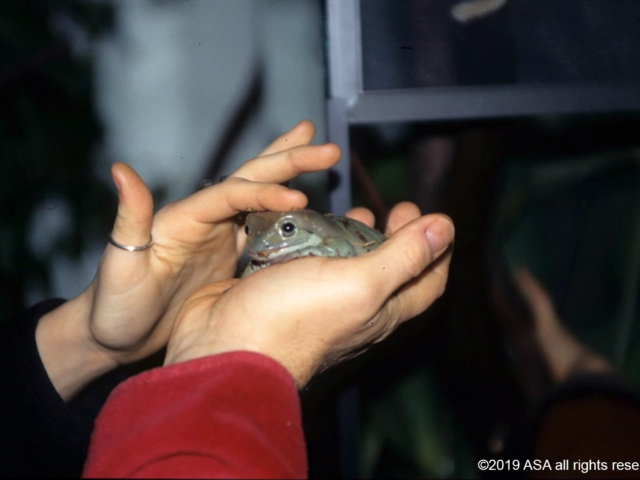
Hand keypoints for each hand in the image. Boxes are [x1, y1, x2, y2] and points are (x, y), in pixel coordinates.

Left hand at [36, 121, 340, 398]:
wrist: (115, 336)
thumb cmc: (113, 306)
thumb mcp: (119, 265)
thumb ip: (130, 219)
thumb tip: (120, 168)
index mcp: (185, 217)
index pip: (232, 195)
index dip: (266, 194)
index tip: (301, 200)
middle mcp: (206, 219)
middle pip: (252, 179)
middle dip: (289, 160)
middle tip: (327, 147)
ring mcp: (219, 237)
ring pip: (261, 197)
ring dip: (290, 174)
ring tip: (319, 153)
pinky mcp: (229, 259)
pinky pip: (265, 231)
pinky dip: (289, 217)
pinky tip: (310, 213)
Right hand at [164, 203, 454, 387]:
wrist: (225, 345)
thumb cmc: (294, 320)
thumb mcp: (361, 284)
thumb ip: (404, 257)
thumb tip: (446, 227)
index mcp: (380, 311)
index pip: (428, 283)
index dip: (439, 251)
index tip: (434, 217)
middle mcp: (353, 308)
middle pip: (389, 271)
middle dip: (398, 237)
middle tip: (396, 207)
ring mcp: (317, 299)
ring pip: (347, 264)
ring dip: (356, 234)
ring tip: (355, 208)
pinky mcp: (285, 288)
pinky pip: (310, 261)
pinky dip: (316, 238)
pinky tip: (307, 221)